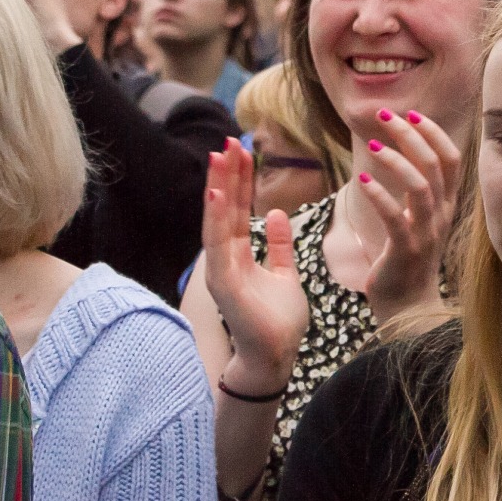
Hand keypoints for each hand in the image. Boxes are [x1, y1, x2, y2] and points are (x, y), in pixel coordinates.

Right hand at [203, 140, 309, 394]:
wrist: (276, 359)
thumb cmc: (278, 323)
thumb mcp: (284, 275)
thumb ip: (279, 246)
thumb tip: (279, 213)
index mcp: (239, 255)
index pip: (238, 210)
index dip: (240, 181)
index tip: (243, 150)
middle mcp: (225, 259)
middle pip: (225, 209)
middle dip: (227, 175)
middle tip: (228, 142)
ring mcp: (221, 270)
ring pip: (218, 221)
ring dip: (219, 188)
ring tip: (220, 157)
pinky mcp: (223, 284)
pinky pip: (218, 246)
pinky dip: (217, 220)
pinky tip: (218, 196)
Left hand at [356, 109, 460, 322]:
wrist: (408, 307)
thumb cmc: (408, 259)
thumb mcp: (421, 220)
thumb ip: (420, 190)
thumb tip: (406, 152)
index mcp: (446, 205)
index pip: (451, 158)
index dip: (433, 132)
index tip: (411, 113)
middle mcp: (442, 216)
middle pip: (434, 164)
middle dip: (410, 134)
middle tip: (385, 116)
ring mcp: (426, 234)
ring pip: (420, 186)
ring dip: (396, 161)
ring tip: (374, 146)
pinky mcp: (405, 250)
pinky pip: (395, 217)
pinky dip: (379, 195)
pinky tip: (361, 180)